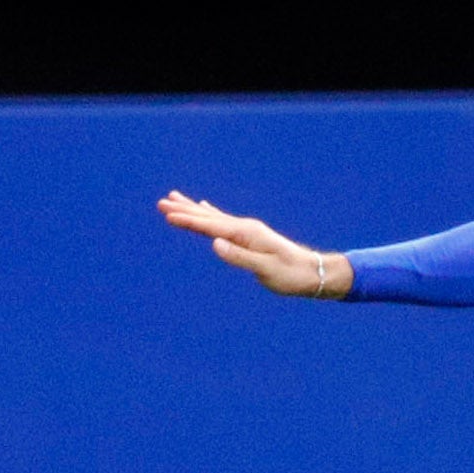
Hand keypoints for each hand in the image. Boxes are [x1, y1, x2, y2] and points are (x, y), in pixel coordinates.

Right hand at [159, 191, 350, 297]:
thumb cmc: (290, 275)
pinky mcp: (249, 236)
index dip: (188, 221)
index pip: (211, 226)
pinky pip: (222, 221)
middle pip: (208, 216)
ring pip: (213, 216)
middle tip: (161, 202)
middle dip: (184, 210)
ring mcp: (247, 230)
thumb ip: (240, 257)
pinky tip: (204, 206)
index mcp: (246, 233)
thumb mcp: (265, 270)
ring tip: (174, 198)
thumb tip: (215, 244)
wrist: (313, 272)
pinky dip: (209, 213)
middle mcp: (245, 227)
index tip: (167, 214)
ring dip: (192, 208)